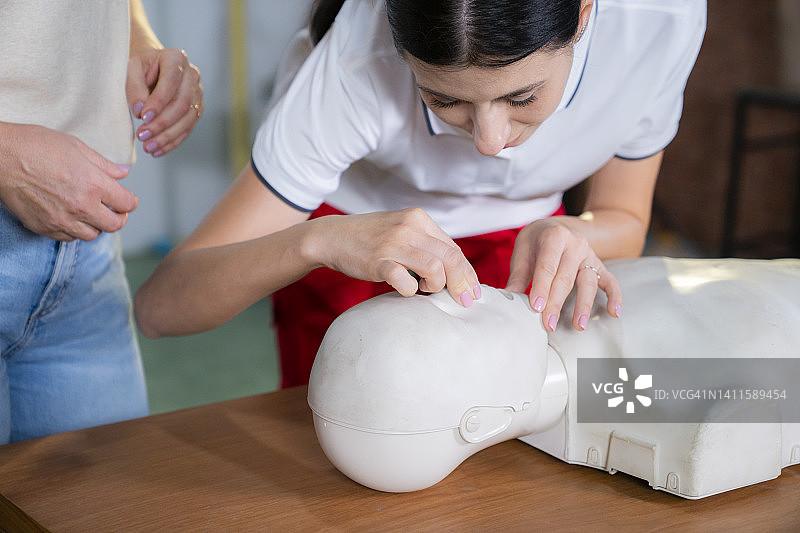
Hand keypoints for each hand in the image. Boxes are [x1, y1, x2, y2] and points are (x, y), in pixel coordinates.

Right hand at [0, 123, 136, 240]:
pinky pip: (68, 237)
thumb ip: (103, 164)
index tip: (128, 200)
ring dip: (96, 225)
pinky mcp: (44, 227)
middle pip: (114, 225)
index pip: (126, 203)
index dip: (130, 201)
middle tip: (115, 210)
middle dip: (119, 217)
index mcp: (93, 184)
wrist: (0, 156)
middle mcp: (81, 206)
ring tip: (92, 213)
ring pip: (92, 235)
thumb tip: (123, 172)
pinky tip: (71, 217)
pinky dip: (74, 230)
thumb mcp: (75, 147)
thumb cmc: (35, 145)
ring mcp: (61, 219)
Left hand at [127, 47, 202, 157]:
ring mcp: (198, 92)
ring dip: (167, 136)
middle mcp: (192, 74)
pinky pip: (188, 128)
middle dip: (162, 123)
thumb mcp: (129, 69)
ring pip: (188, 119)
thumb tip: (140, 112)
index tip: (142, 117)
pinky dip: (173, 141)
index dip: (158, 101)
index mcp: (176, 58)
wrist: (148, 67)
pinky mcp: (197, 108)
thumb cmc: (137, 67)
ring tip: (148, 147)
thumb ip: (134, 87)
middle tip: (142, 135)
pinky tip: (158, 150)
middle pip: (183, 103)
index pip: (171, 82)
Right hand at [306, 208, 480, 306]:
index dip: (467, 273)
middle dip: (463, 284)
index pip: (454, 248)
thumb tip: (455, 271)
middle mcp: (409, 227)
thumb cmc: (370, 239)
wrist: (332, 236)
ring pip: (435, 270)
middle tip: (464, 301)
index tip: (472, 291)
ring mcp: (393, 244)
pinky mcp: (378, 262)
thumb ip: (426, 245)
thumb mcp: (401, 231)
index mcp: (419, 219)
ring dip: (435, 286)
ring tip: (424, 288)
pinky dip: (411, 291)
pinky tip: (405, 289)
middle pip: (451, 259)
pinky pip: (406, 282)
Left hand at [506, 218, 621, 330]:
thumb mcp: (523, 250)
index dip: (541, 288)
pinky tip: (613, 312)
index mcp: (554, 237)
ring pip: (588, 282)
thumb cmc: (537, 241)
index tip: (536, 307)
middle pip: (565, 278)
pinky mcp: (599, 265)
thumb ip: (518, 274)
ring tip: (578, 325)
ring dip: (583, 305)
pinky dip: (614, 296)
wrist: (557, 227)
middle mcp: (575, 244)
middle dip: (556, 303)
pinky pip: (610, 280)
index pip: (547, 266)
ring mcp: (589, 255)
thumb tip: (510, 297)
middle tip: (548, 324)